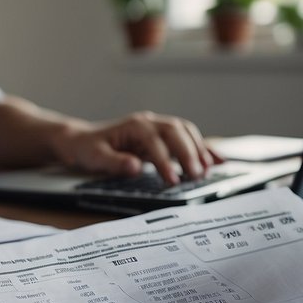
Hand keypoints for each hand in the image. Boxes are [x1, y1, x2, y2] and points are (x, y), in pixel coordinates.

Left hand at [56, 111, 220, 185]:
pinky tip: (218, 160)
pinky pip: (188, 138)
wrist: (84, 140)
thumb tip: (135, 167)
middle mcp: (149, 122)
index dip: (165, 160)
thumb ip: (113, 162)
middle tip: (196, 176)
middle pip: (176, 131)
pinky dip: (203, 148)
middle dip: (188, 153)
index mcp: (133, 125)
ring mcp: (158, 127)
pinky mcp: (163, 136)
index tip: (172, 180)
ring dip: (198, 150)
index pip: (154, 141)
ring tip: (206, 172)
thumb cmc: (89, 148)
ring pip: (185, 131)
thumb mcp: (94, 157)